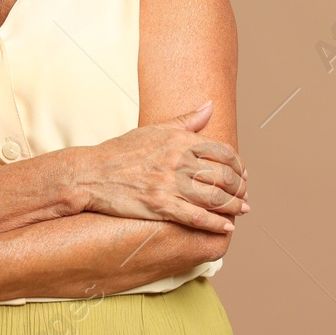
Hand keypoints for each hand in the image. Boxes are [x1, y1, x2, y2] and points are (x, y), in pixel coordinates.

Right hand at [72, 101, 248, 231]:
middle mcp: (179, 160)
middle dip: (240, 186)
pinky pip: (195, 217)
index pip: (223, 152)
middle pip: (224, 175)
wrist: (90, 173)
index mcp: (180, 140)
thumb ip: (186, 120)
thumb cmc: (122, 151)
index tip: (243, 173)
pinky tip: (227, 228)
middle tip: (245, 194)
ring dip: (234, 205)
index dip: (238, 164)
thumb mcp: (155, 129)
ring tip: (243, 209)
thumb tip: (210, 106)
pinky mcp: (160, 206)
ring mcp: (170, 184)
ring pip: (214, 197)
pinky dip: (215, 223)